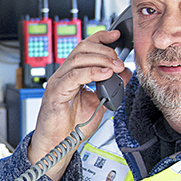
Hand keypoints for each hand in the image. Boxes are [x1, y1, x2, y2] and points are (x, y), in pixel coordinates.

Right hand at [28, 29, 129, 180]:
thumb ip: (111, 87)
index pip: (85, 47)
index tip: (116, 35)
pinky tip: (104, 75)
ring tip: (115, 68)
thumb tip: (125, 73)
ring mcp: (57, 82)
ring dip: (101, 60)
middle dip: (105, 51)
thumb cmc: (72, 127)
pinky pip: (74, 76)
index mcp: (72, 74)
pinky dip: (91, 72)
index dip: (101, 37)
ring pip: (78, 58)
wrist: (58, 145)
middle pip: (82, 48)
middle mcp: (63, 74)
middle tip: (119, 61)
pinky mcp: (55, 92)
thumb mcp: (98, 102)